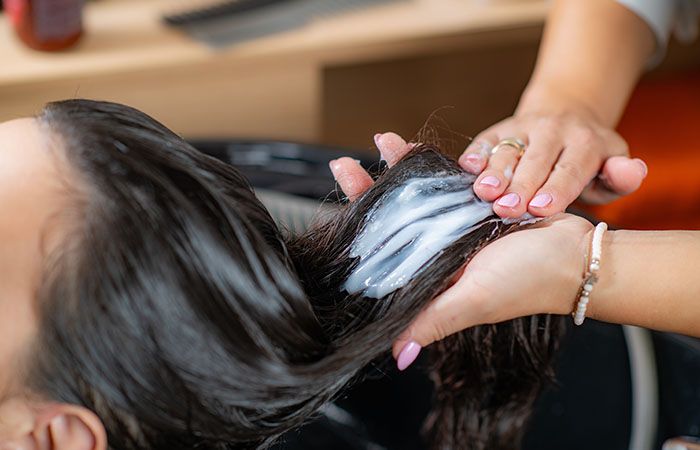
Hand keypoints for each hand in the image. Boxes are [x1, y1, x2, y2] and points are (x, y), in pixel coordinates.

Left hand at [330, 132, 592, 369]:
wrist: (577, 254)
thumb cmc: (529, 282)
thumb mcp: (475, 299)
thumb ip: (433, 320)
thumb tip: (397, 354)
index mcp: (430, 277)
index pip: (383, 250)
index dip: (359, 225)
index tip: (340, 199)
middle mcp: (438, 253)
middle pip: (393, 219)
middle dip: (368, 190)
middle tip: (344, 164)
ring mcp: (456, 228)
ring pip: (418, 196)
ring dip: (398, 170)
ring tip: (381, 141)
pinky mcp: (476, 207)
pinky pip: (448, 183)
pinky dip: (432, 165)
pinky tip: (415, 147)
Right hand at [459, 108, 647, 217]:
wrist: (565, 117)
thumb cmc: (587, 160)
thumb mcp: (612, 168)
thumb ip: (621, 177)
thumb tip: (631, 171)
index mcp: (586, 143)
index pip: (570, 169)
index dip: (556, 189)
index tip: (541, 208)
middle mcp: (553, 131)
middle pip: (535, 160)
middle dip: (521, 185)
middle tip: (508, 208)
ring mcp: (523, 128)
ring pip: (507, 150)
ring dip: (494, 171)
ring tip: (484, 192)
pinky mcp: (499, 129)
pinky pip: (485, 140)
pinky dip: (475, 153)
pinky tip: (467, 167)